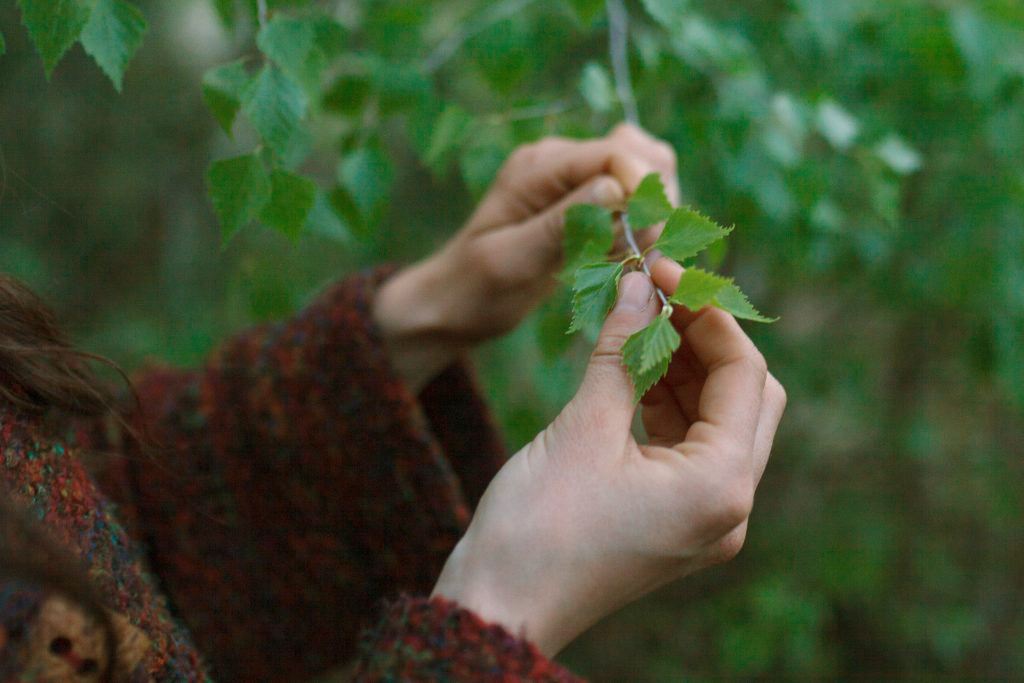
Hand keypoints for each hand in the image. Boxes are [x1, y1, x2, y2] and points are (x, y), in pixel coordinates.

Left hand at [373, 123, 678, 390]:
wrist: (454, 303)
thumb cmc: (475, 288)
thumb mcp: (512, 260)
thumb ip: (562, 223)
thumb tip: (615, 188)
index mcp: (536, 167)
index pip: (612, 152)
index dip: (642, 188)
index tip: (647, 236)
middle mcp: (558, 162)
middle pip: (638, 151)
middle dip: (652, 198)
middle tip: (640, 249)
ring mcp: (573, 180)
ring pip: (645, 171)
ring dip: (651, 212)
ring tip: (630, 255)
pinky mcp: (585, 202)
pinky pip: (634, 198)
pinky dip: (642, 225)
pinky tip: (622, 257)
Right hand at [431, 258, 785, 655]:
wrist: (499, 607)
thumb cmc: (537, 527)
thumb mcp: (582, 427)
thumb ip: (621, 351)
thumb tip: (639, 286)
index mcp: (720, 485)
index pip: (745, 375)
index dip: (707, 312)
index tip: (663, 272)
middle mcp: (728, 505)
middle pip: (745, 397)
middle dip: (704, 338)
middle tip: (657, 293)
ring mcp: (703, 517)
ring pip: (716, 419)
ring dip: (685, 366)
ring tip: (641, 318)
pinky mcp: (674, 519)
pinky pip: (688, 445)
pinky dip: (667, 400)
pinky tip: (633, 363)